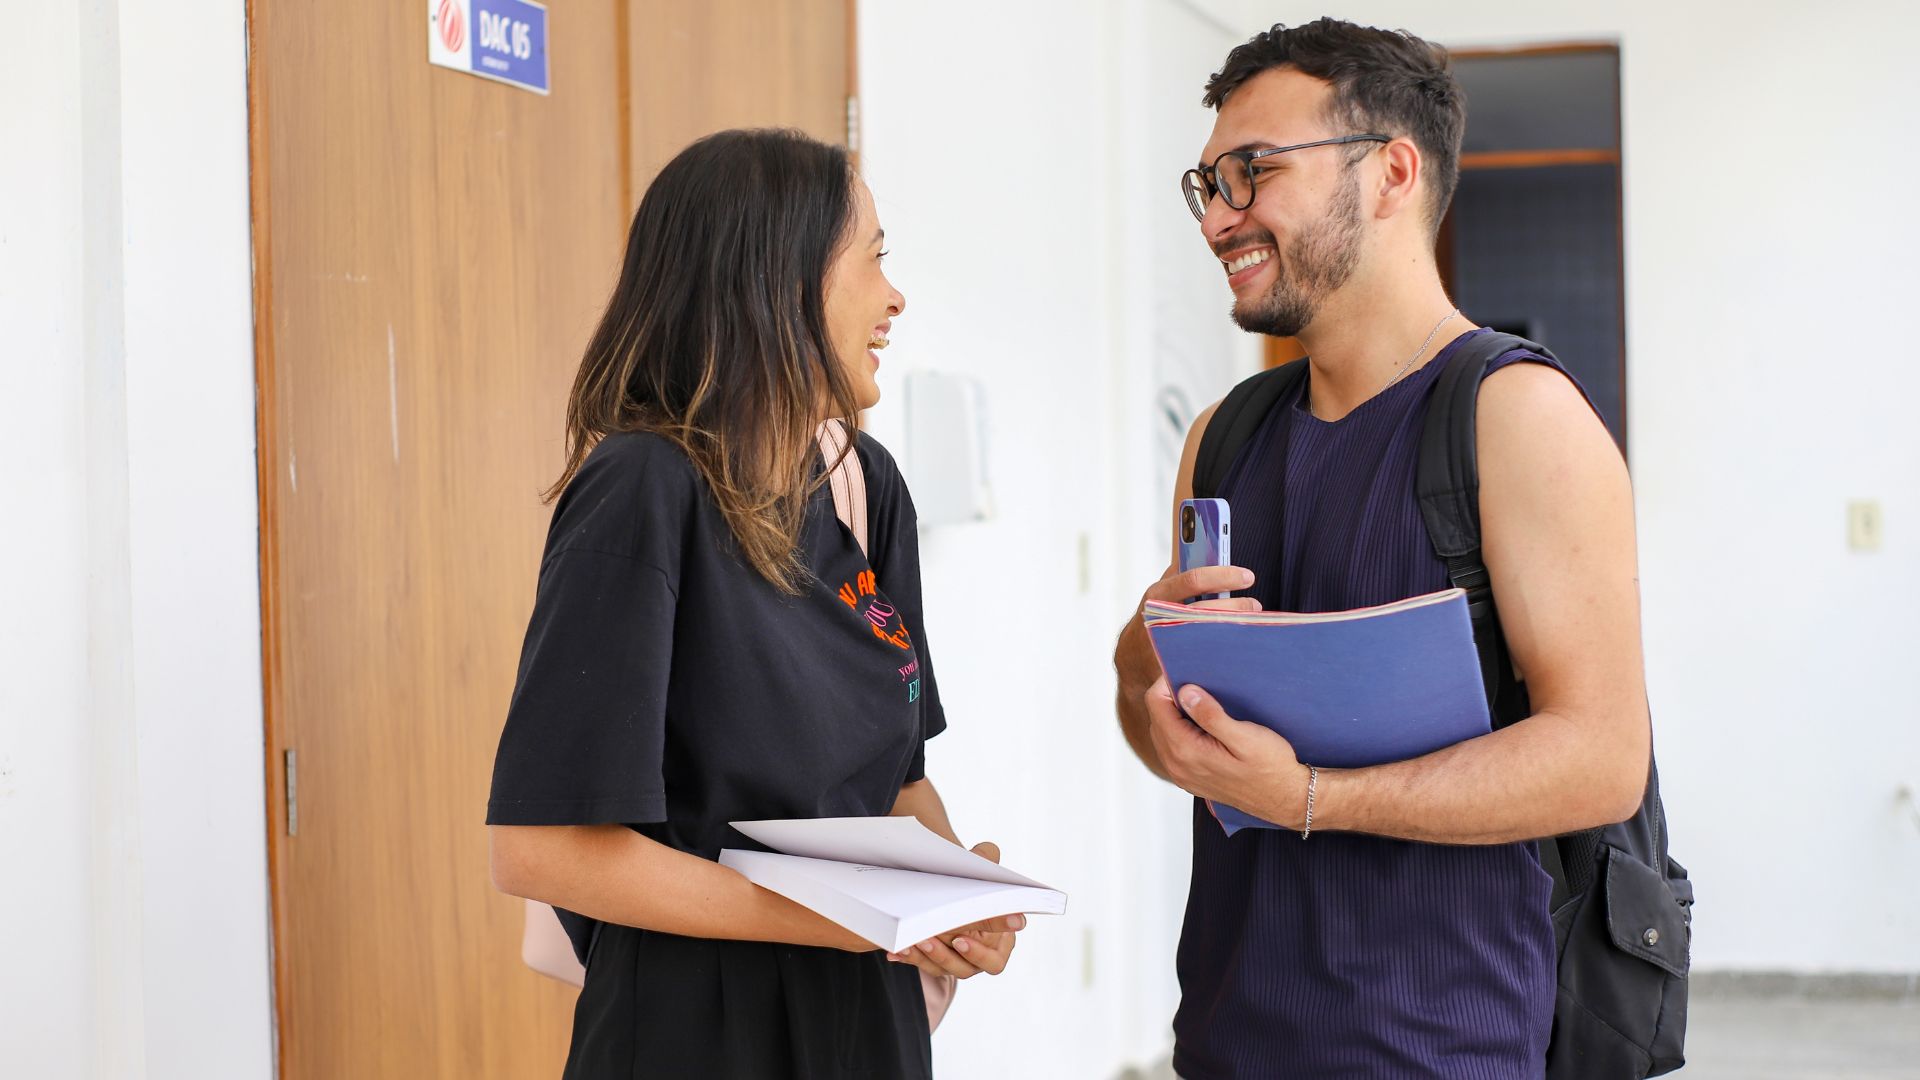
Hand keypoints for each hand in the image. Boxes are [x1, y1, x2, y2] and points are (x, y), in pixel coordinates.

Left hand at [885, 842, 1021, 978]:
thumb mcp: (979, 870)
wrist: (952, 889)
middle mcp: (980, 958)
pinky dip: (910, 956)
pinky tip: (896, 949)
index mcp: (1001, 942)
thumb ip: (986, 862)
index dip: (979, 952)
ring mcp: (957, 962)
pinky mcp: (936, 962)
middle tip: (932, 942)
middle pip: (968, 968)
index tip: (960, 939)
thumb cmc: (972, 883)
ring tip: (914, 939)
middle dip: (950, 956)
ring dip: (929, 956)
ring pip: (944, 968)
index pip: (994, 957)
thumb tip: (988, 850)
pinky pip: (922, 963)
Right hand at [1118, 565, 1260, 691]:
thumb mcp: (1159, 594)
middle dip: (1236, 606)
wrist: (1133, 661)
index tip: (1247, 576)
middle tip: (1254, 605)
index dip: (1223, 576)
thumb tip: (1201, 549)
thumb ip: (1178, 574)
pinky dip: (1226, 648)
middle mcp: (1160, 619)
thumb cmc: (1152, 619)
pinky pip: (1207, 657)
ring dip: (1234, 627)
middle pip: (1206, 610)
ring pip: (1209, 635)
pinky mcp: (1177, 666)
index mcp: (1158, 595)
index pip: (1193, 580)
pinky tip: (1238, 643)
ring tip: (1250, 623)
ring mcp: (1168, 646)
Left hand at [1143, 677, 1312, 828]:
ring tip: (1203, 703)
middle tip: (1199, 684)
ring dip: (1176, 714)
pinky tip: (1203, 725)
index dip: (1166, 682)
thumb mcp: (1246, 737)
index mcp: (1186, 751)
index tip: (1187, 672)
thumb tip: (1185, 692)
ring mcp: (1181, 774)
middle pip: (1157, 716)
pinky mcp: (1190, 778)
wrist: (1284, 799)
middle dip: (1171, 697)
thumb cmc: (1270, 768)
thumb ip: (1211, 715)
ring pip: (1163, 732)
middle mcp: (1177, 764)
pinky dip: (1181, 730)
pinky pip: (1173, 747)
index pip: (1156, 703)